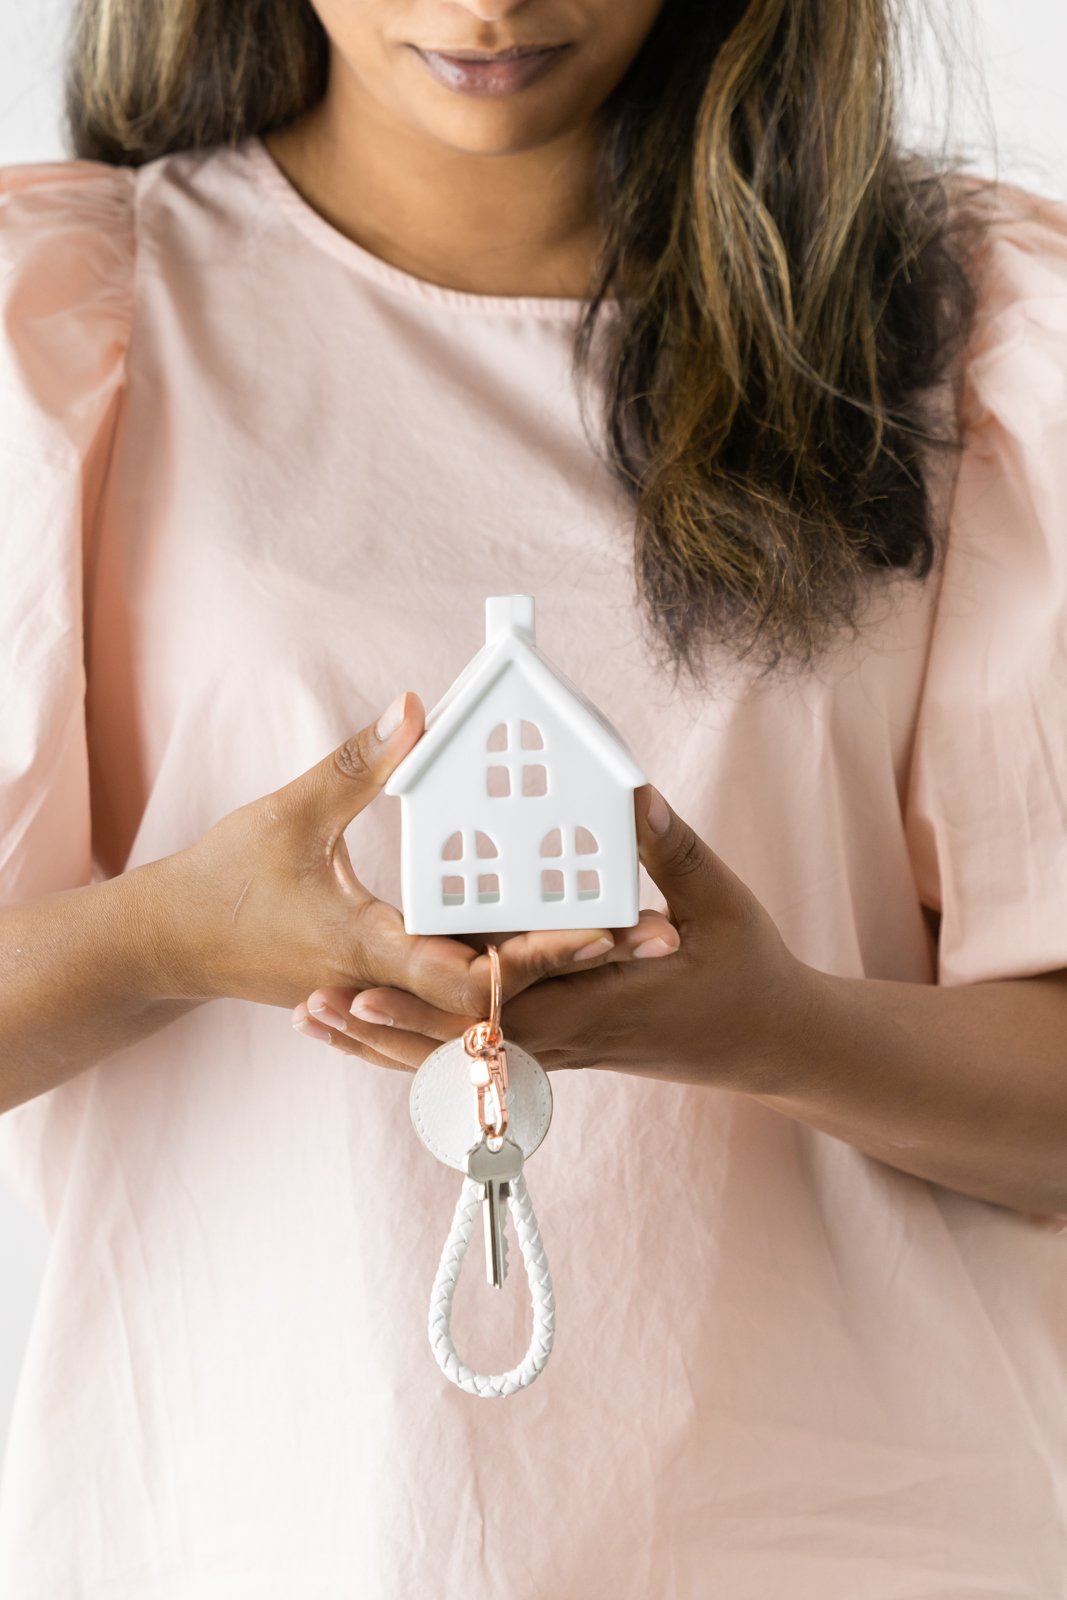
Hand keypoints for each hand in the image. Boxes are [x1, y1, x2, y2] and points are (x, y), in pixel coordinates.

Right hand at [148, 693, 647, 1032]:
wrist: (170, 949)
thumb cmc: (220, 883)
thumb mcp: (288, 816)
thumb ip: (359, 764)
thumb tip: (418, 708)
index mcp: (368, 949)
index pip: (469, 968)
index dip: (540, 953)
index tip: (606, 931)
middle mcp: (390, 984)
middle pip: (506, 989)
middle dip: (582, 963)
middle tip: (659, 934)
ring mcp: (392, 993)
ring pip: (492, 998)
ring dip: (560, 971)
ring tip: (633, 936)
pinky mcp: (388, 988)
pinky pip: (462, 994)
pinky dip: (512, 975)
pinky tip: (559, 948)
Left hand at [298, 787, 807, 1087]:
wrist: (769, 1043)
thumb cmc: (750, 972)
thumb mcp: (722, 902)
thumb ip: (671, 851)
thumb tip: (631, 795)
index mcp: (600, 1003)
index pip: (501, 1008)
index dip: (429, 999)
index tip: (364, 981)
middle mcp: (569, 1037)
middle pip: (455, 1045)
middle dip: (381, 1027)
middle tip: (308, 1005)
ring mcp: (560, 1050)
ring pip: (456, 1060)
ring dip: (386, 1044)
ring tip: (314, 1020)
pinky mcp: (558, 1048)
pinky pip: (476, 1057)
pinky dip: (420, 1049)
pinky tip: (372, 1032)